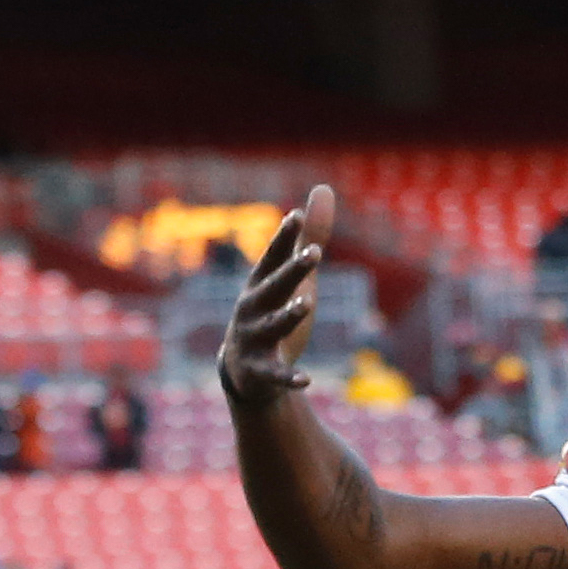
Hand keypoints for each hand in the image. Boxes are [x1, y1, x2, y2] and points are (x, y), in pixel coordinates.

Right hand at [218, 184, 336, 406]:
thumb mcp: (292, 276)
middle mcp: (252, 309)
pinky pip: (276, 374)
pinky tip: (306, 379)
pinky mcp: (260, 372)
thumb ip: (309, 237)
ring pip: (273, 326)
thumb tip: (323, 189)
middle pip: (273, 287)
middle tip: (314, 253)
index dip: (284, 238)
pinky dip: (289, 377)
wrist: (244, 372)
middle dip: (291, 271)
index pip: (272, 257)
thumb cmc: (271, 313)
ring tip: (307, 304)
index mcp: (260, 284)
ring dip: (288, 315)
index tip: (296, 216)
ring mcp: (253, 340)